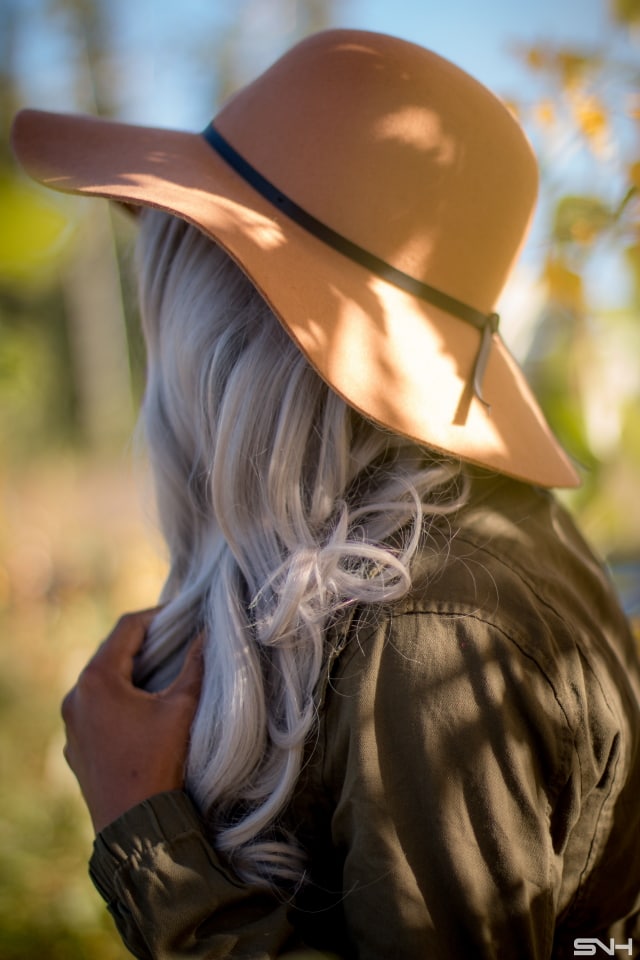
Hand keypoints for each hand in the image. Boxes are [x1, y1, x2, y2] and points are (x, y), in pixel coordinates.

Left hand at [61, 609, 202, 833]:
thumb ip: (195, 666)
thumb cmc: (159, 762)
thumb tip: (208, 635)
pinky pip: (97, 710)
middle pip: (111, 653)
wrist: (136, 826)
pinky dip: (120, 699)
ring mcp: (72, 725)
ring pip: (103, 682)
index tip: (183, 616)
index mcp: (96, 680)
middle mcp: (75, 698)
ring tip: (165, 671)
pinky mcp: (76, 748)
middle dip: (145, 644)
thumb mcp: (182, 708)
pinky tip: (146, 709)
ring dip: (132, 672)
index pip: (127, 629)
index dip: (157, 616)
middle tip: (178, 640)